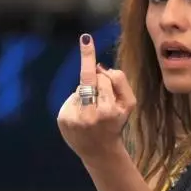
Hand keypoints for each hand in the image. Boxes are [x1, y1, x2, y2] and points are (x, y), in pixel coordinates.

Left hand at [57, 33, 135, 160]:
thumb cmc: (115, 124)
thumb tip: (99, 68)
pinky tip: (81, 118)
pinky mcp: (63, 119)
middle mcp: (89, 114)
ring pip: (80, 89)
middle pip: (92, 81)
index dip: (89, 57)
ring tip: (91, 114)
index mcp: (108, 109)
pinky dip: (76, 104)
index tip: (85, 38)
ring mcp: (74, 118)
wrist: (100, 151)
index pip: (99, 78)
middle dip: (98, 86)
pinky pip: (70, 100)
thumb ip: (119, 82)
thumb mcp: (128, 105)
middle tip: (102, 104)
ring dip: (86, 96)